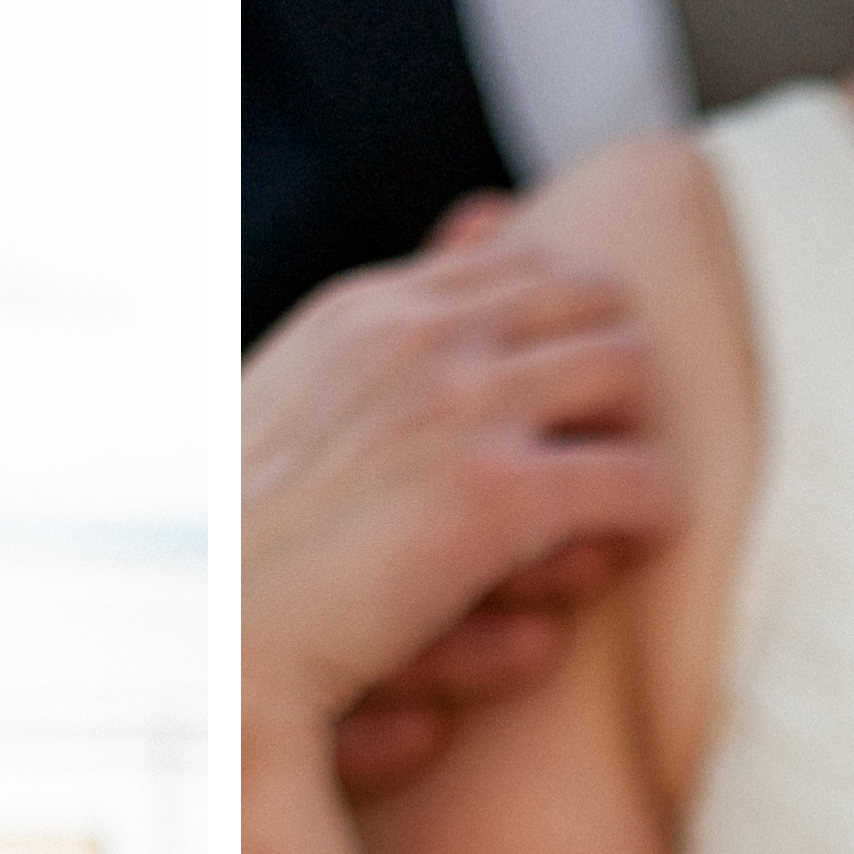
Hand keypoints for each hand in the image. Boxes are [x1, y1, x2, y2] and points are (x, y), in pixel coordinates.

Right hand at [244, 213, 671, 750]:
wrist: (203, 642)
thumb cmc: (239, 548)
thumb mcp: (306, 398)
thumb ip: (397, 318)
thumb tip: (489, 212)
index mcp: (367, 311)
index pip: (519, 265)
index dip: (562, 331)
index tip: (563, 400)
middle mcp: (419, 336)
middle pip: (594, 300)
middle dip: (612, 372)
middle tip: (610, 443)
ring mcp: (461, 406)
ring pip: (629, 374)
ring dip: (632, 435)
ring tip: (620, 500)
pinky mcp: (497, 497)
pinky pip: (636, 481)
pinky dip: (650, 515)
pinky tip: (633, 545)